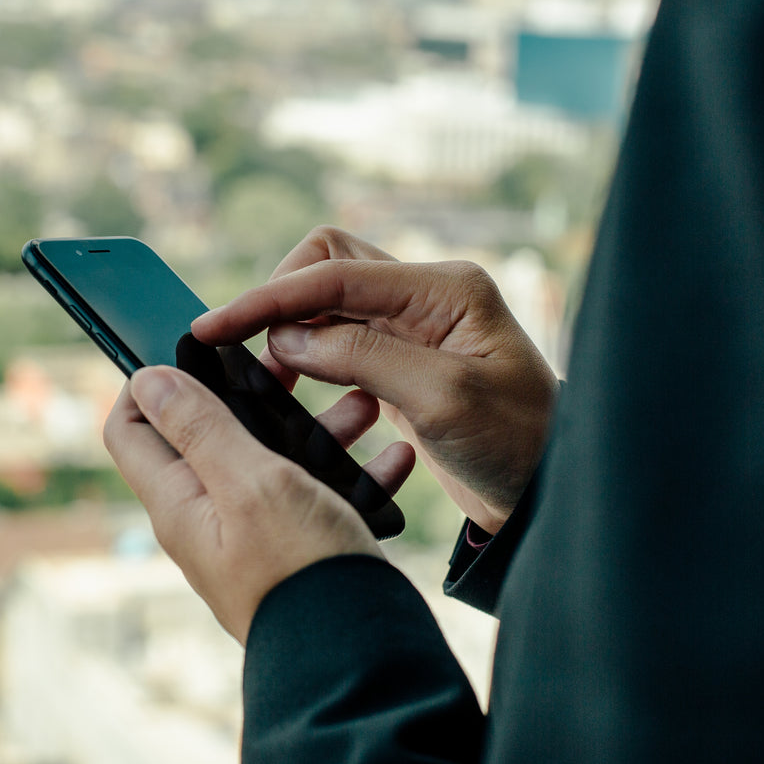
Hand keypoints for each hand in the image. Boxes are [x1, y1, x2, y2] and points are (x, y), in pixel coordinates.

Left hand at [105, 365, 413, 642]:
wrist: (359, 658)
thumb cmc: (299, 570)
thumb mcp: (248, 482)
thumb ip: (199, 427)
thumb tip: (146, 379)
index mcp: (179, 501)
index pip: (131, 428)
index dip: (151, 382)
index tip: (195, 350)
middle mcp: (209, 518)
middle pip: (212, 433)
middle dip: (254, 392)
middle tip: (294, 365)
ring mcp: (255, 535)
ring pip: (276, 459)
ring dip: (317, 426)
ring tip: (364, 405)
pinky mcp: (301, 548)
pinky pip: (321, 494)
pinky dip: (354, 472)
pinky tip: (393, 459)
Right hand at [192, 226, 557, 533]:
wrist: (550, 496)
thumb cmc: (517, 445)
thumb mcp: (442, 400)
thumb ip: (363, 358)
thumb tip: (288, 339)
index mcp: (445, 289)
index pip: (335, 273)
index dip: (267, 298)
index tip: (212, 327)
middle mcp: (428, 297)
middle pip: (327, 266)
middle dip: (280, 303)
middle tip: (249, 359)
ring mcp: (416, 330)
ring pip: (329, 305)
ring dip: (292, 336)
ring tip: (267, 386)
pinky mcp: (405, 365)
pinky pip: (341, 344)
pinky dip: (311, 362)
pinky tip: (300, 398)